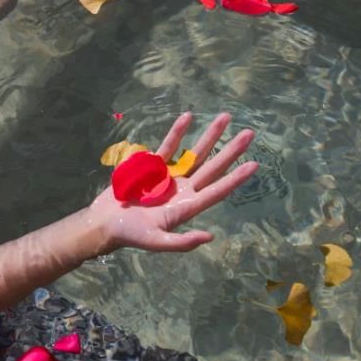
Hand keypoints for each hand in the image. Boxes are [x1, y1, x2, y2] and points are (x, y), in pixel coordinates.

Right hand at [86, 112, 257, 252]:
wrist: (105, 223)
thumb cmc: (130, 235)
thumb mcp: (156, 242)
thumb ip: (182, 242)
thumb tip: (210, 237)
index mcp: (187, 206)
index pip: (217, 190)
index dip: (236, 178)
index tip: (254, 165)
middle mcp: (183, 189)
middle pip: (212, 166)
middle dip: (230, 150)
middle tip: (249, 134)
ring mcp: (169, 176)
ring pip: (195, 152)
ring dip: (210, 136)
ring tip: (225, 118)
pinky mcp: (152, 167)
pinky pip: (168, 145)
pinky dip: (178, 132)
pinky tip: (188, 117)